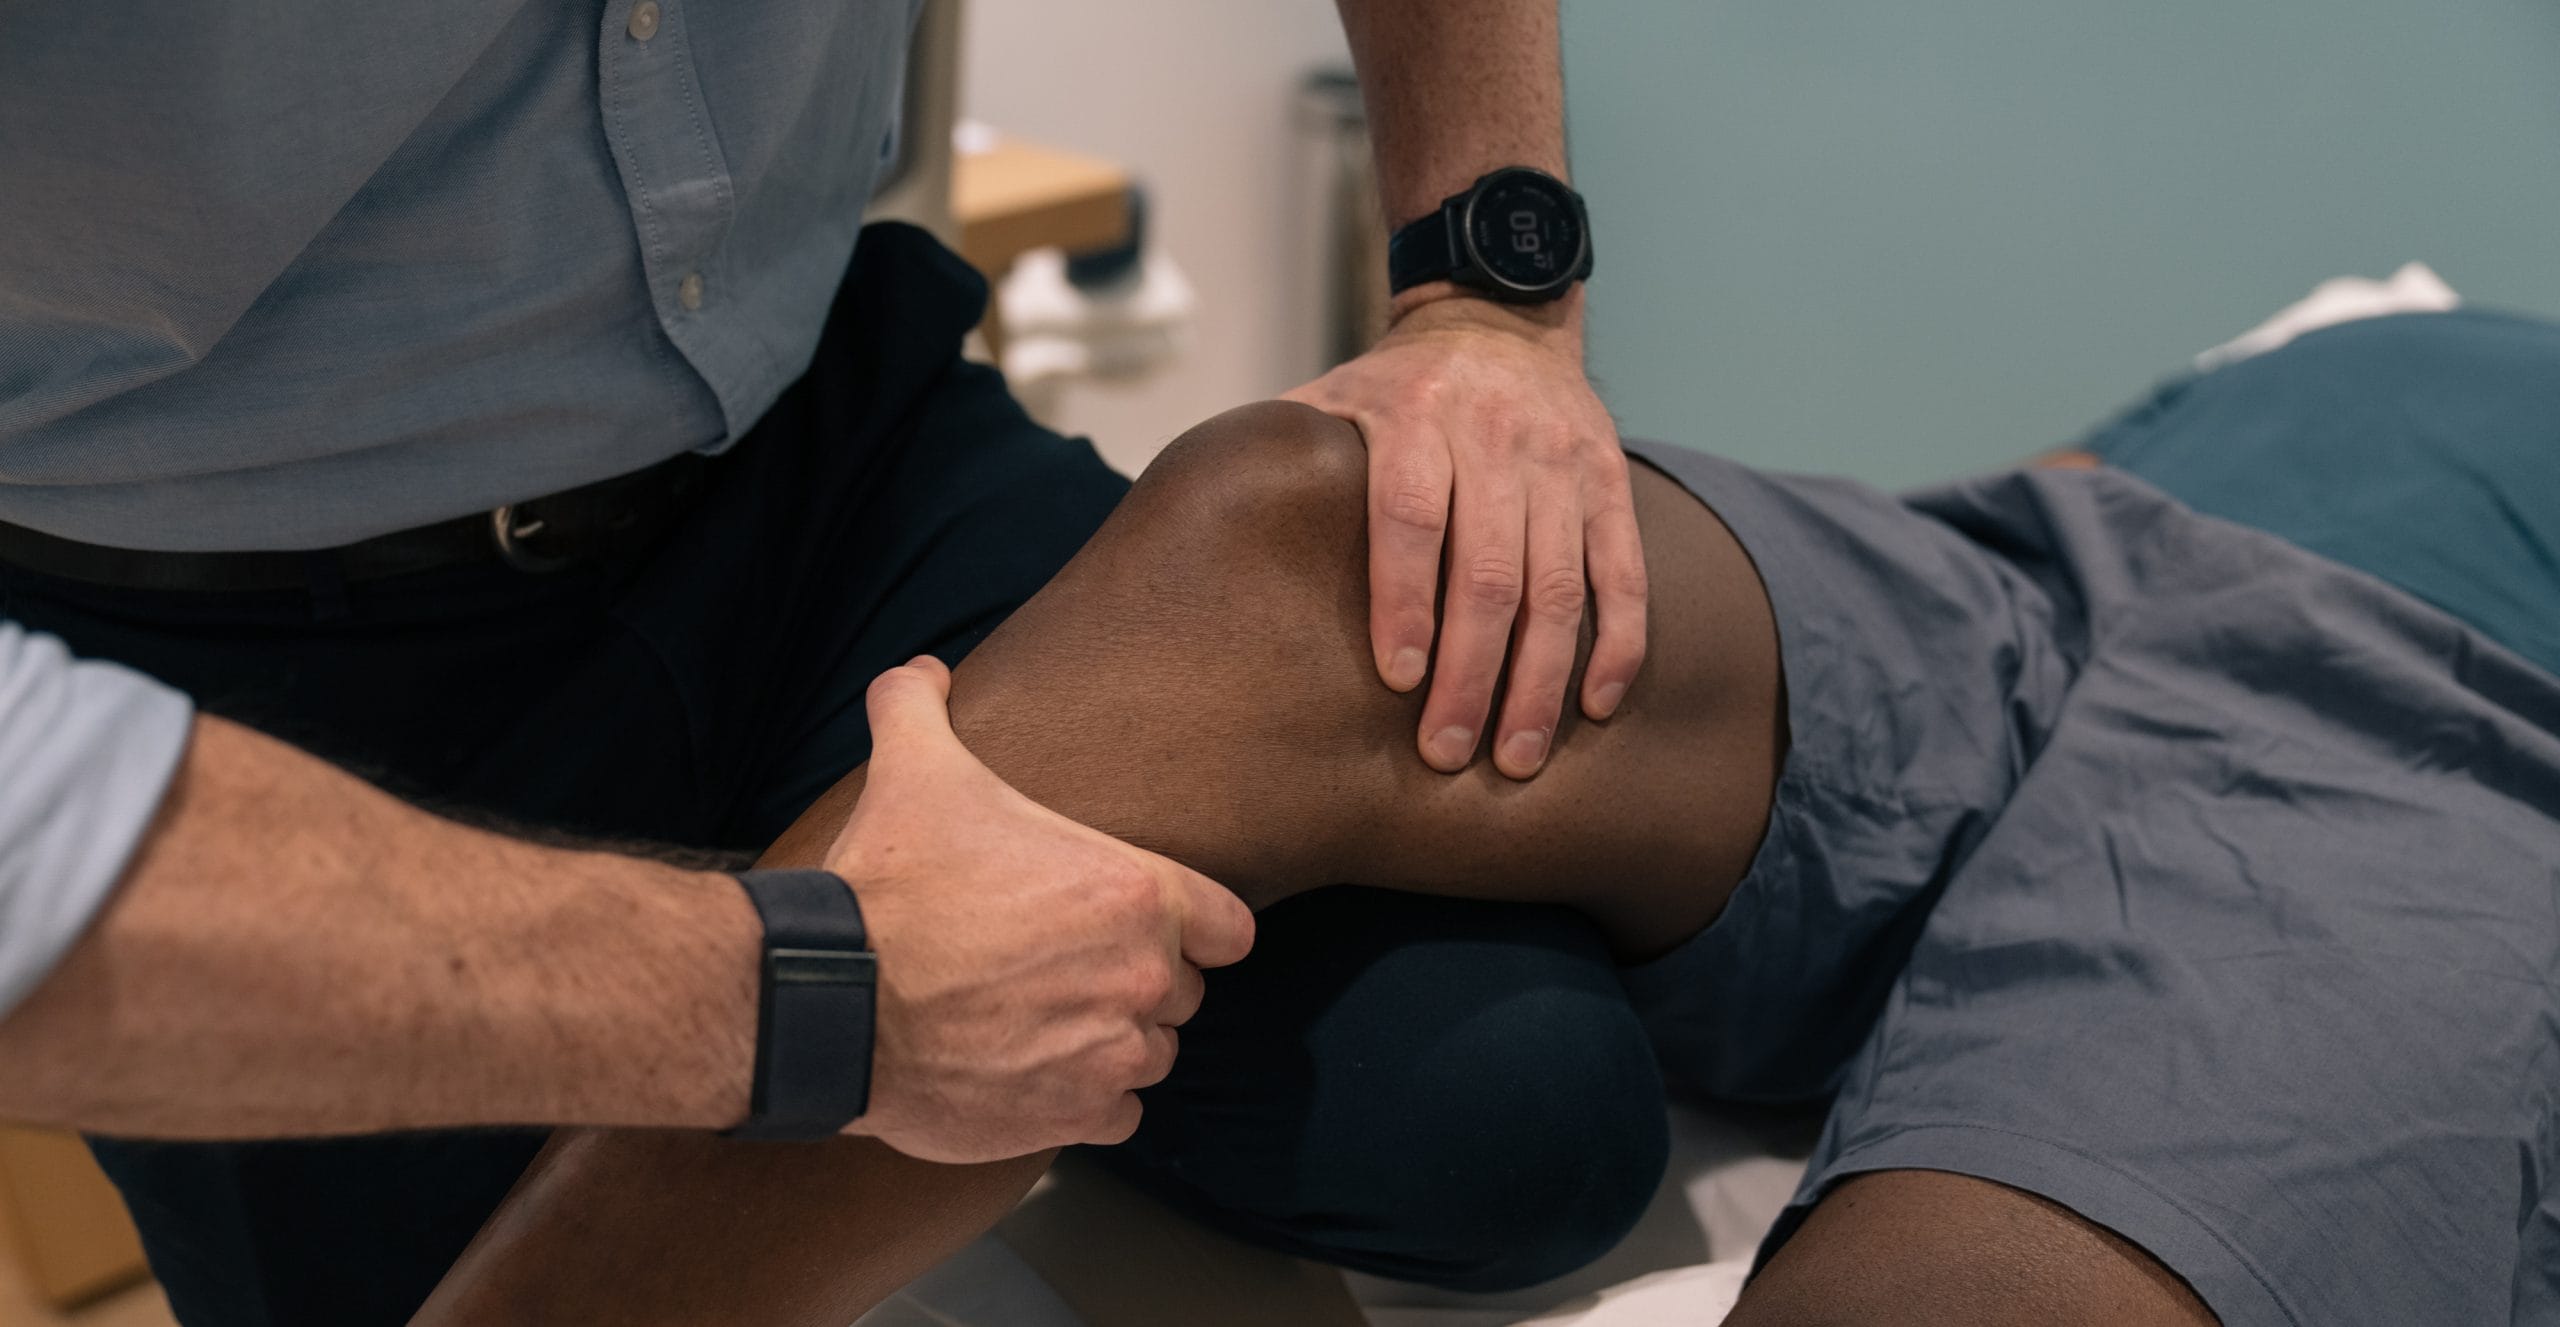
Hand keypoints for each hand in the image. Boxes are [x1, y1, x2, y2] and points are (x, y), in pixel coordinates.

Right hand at [825, 657, 1254, 1163]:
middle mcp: (1143, 977)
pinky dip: (1087, 1102)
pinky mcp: (1074, 1116)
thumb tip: (921, 670)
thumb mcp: (913, 768)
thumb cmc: (889, 883)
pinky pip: (1118, 1116)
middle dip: (1137, 982)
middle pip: (1183, 991)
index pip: (1230, 927)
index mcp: (1138, 893)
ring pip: (1152, 1054)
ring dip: (1114, 1042)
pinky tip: (1040, 1075)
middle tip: (1070, 969)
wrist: (831, 997)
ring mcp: (1111, 1053)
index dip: (1195, 927)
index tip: (1154, 927)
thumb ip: (924, 706)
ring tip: (1051, 1022)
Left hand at [1284, 291, 1646, 779]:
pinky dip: (1616, 644)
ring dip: (1541, 680)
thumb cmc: (1395, 389)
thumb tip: (1197, 533)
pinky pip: (1622, 572)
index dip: (1405, 600)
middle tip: (1448, 753)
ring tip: (1517, 757)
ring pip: (1558, 586)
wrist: (1500, 318)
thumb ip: (1285, 458)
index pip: (1413, 517)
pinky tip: (1595, 706)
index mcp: (1415, 418)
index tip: (1398, 679)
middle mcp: (1496, 438)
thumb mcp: (1333, 397)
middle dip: (1472, 672)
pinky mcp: (1610, 482)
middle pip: (1489, 571)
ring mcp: (1561, 463)